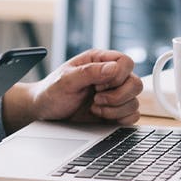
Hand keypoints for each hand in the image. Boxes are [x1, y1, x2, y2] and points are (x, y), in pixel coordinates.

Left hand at [2, 49, 142, 131]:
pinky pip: (133, 115)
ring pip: (135, 101)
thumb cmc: (51, 92)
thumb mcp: (65, 80)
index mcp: (99, 61)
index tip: (98, 86)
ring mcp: (114, 94)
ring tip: (94, 108)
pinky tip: (102, 116)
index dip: (118, 76)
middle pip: (136, 83)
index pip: (126, 62)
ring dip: (115, 109)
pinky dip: (120, 119)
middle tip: (96, 99)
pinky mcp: (115, 111)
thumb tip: (114, 68)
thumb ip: (89, 72)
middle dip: (117, 96)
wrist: (44, 113)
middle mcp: (110, 76)